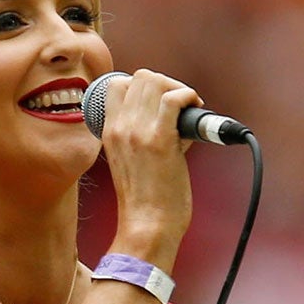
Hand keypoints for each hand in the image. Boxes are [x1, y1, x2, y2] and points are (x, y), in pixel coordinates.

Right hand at [101, 69, 196, 264]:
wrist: (147, 226)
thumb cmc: (144, 202)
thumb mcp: (130, 162)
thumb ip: (143, 137)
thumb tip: (174, 119)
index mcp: (108, 132)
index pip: (118, 85)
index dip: (142, 86)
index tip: (159, 102)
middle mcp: (120, 127)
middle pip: (141, 77)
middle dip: (166, 84)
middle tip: (179, 106)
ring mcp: (138, 131)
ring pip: (157, 82)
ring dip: (178, 88)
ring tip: (188, 108)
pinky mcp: (161, 139)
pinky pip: (175, 98)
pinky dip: (189, 97)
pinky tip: (195, 109)